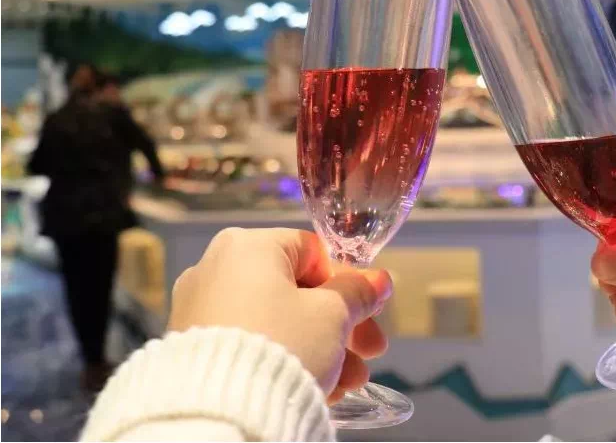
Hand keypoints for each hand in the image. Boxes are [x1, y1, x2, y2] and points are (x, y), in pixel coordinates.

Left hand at [169, 227, 392, 400]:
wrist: (222, 412)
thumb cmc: (282, 344)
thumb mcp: (333, 315)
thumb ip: (358, 293)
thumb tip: (380, 280)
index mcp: (246, 245)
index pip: (313, 253)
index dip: (350, 284)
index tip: (371, 313)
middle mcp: (215, 268)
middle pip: (297, 292)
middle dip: (340, 326)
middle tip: (369, 352)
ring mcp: (199, 309)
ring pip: (277, 322)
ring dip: (321, 349)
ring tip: (349, 383)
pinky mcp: (193, 347)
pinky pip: (252, 344)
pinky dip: (285, 360)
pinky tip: (318, 389)